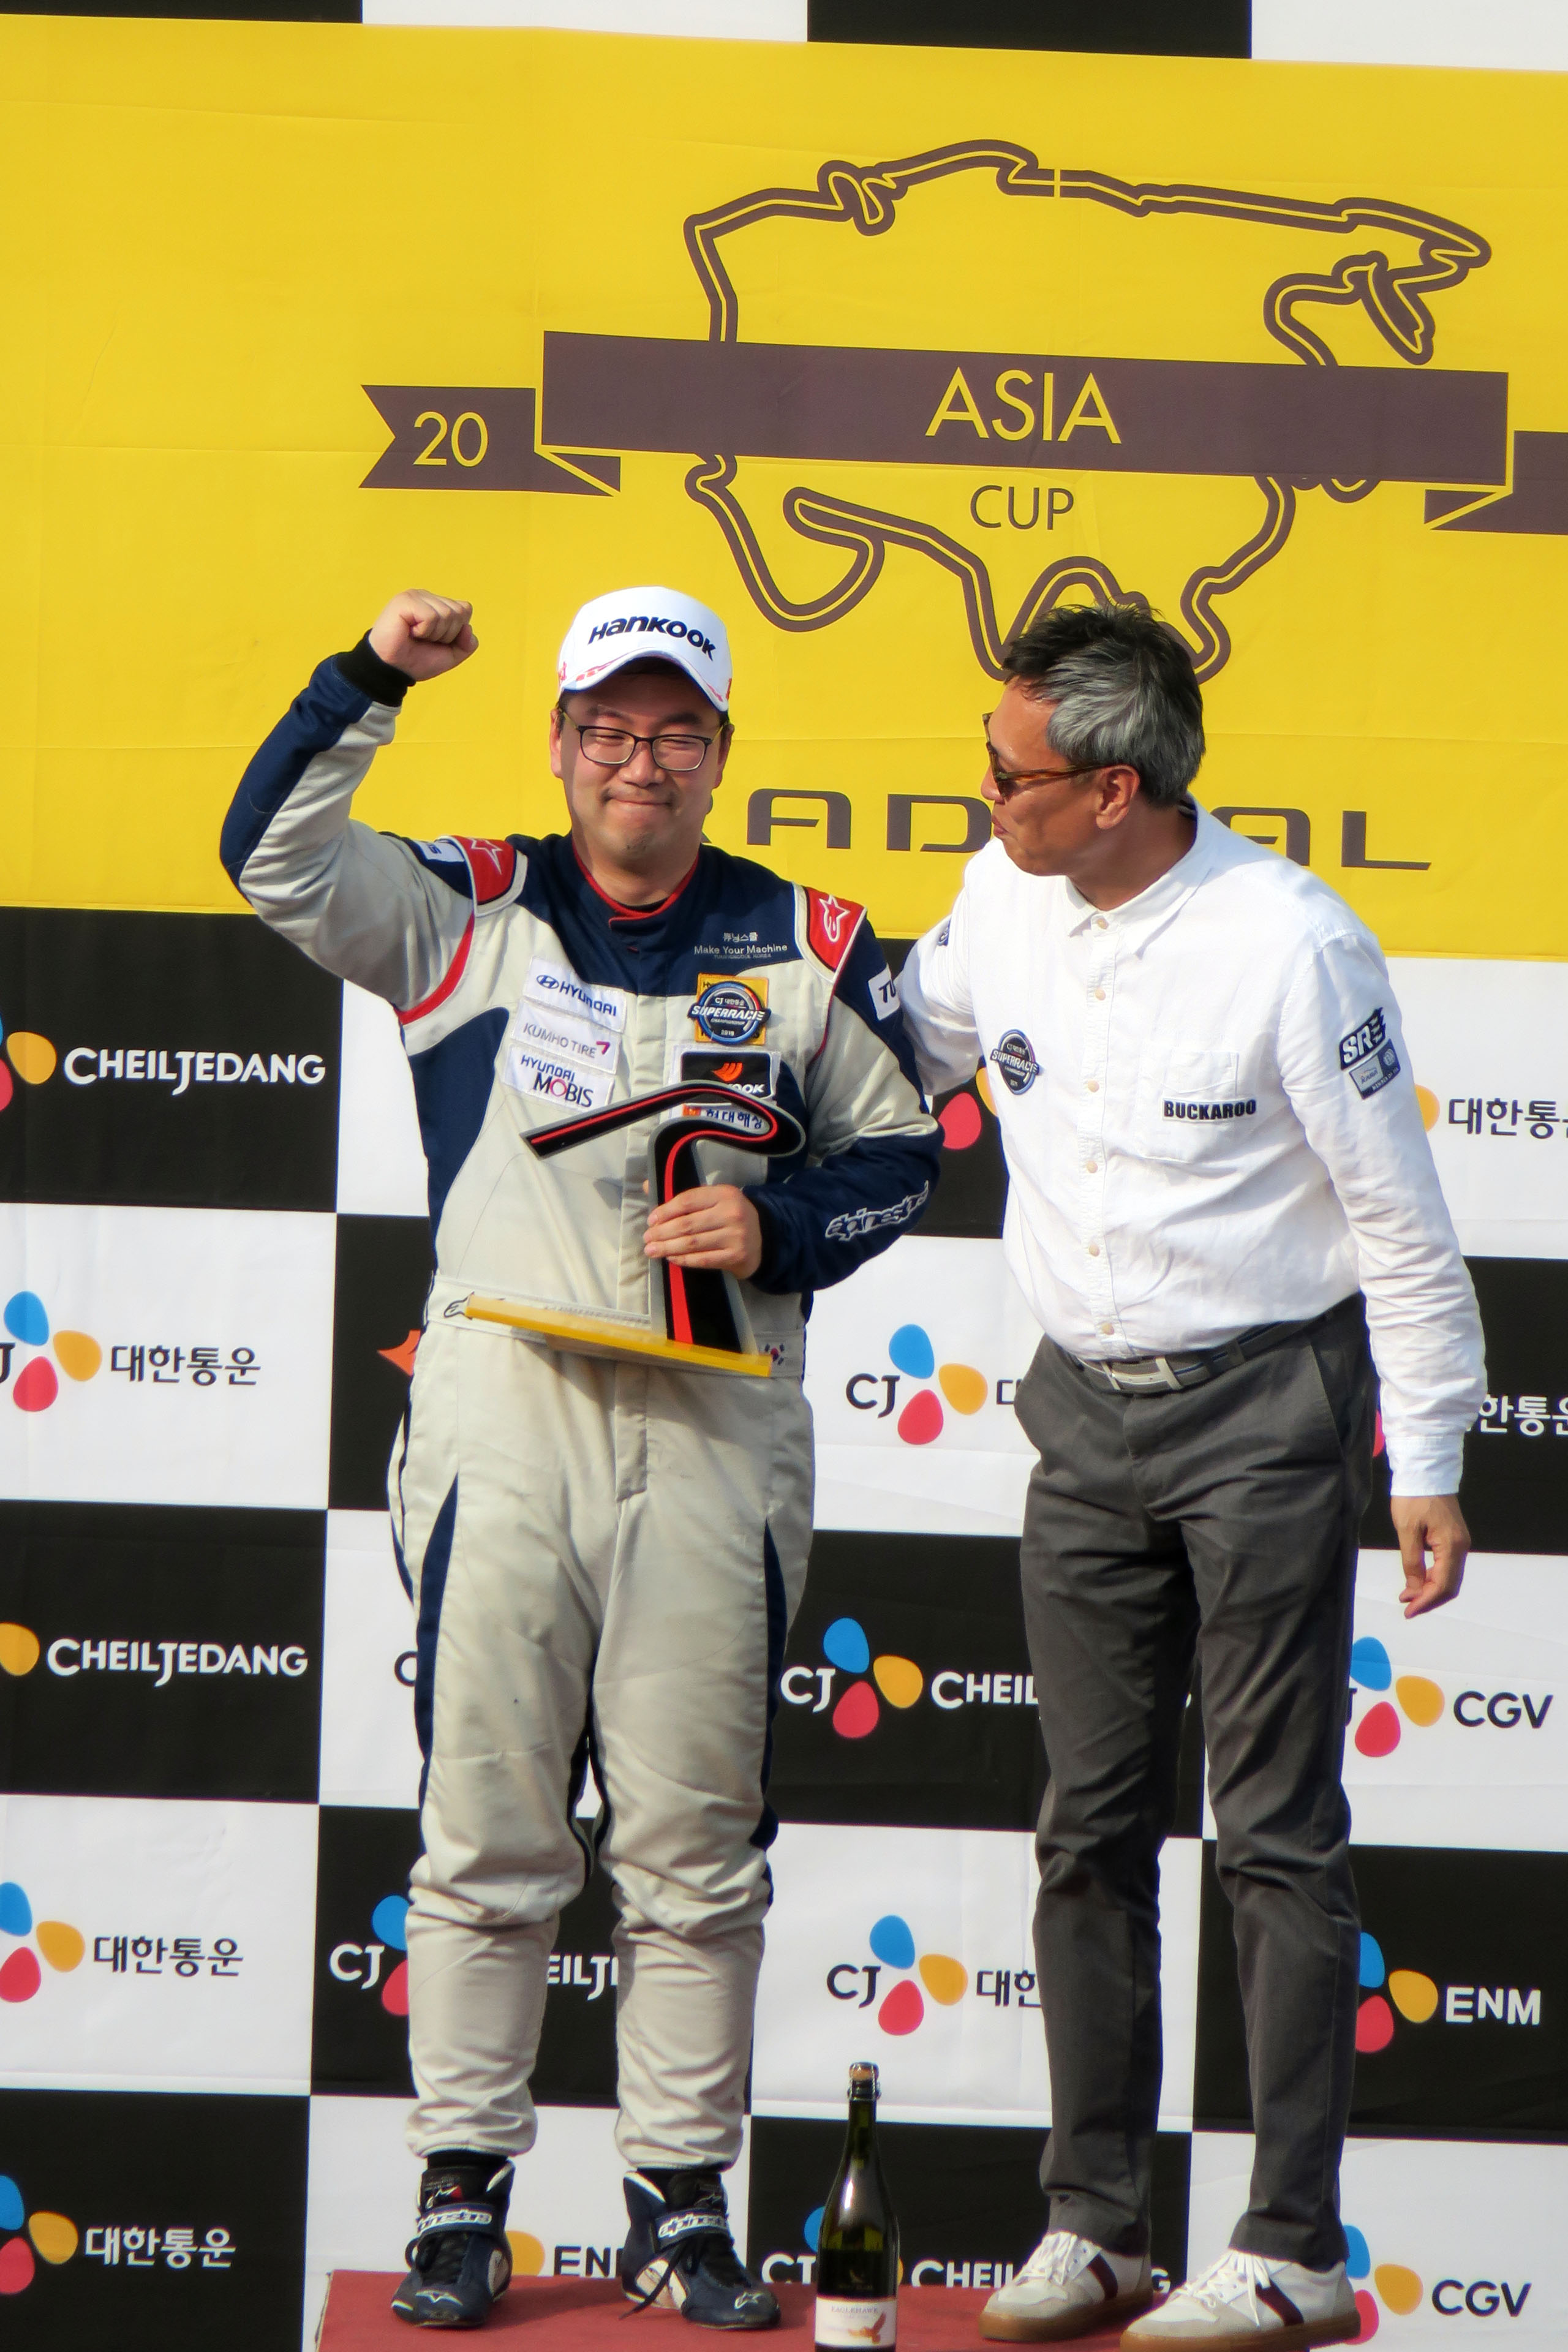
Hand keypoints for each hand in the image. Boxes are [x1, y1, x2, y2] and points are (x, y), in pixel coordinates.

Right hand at [368, 591, 476, 680]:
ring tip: (416, 636)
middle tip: (425, 640)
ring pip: (447, 614)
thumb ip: (467, 644)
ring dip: (434, 634)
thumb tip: (468, 627)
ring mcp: (416, 596)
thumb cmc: (417, 660)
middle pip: (459, 612)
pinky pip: (431, 616)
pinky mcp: (405, 600)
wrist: (393, 670)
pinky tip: (409, 632)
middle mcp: (427, 596)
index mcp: (437, 604)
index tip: (436, 640)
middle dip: (447, 634)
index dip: (456, 632)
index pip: (465, 609)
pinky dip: (424, 631)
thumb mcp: (451, 655)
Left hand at [644, 1185, 762, 1277]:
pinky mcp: (736, 1256)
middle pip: (687, 1224)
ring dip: (668, 1248)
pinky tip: (671, 1258)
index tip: (651, 1220)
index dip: (665, 1211)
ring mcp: (736, 1236)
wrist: (763, 1238)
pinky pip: (703, 1259)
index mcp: (724, 1194)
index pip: (687, 1201)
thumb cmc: (730, 1216)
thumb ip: (683, 1196)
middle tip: (647, 1238)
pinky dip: (684, 1260)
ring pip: (692, 1243)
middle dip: (662, 1232)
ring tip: (652, 1251)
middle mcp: (732, 1213)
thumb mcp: (713, 1199)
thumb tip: (646, 1186)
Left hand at [1389, 1494, 1469, 1617]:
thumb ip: (1412, 1562)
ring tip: (1407, 1596)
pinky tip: (1416, 1580)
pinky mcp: (1454, 1538)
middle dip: (1428, 1599)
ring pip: (1449, 1577)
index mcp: (1451, 1546)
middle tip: (1407, 1608)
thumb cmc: (1413, 1498)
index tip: (1408, 1611)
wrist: (1425, 1472)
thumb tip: (1414, 1589)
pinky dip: (1432, 1577)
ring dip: (1429, 1589)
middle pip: (1449, 1585)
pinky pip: (1447, 1566)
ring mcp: (1460, 1543)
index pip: (1442, 1585)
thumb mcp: (1407, 1530)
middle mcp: (1461, 1547)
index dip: (1425, 1601)